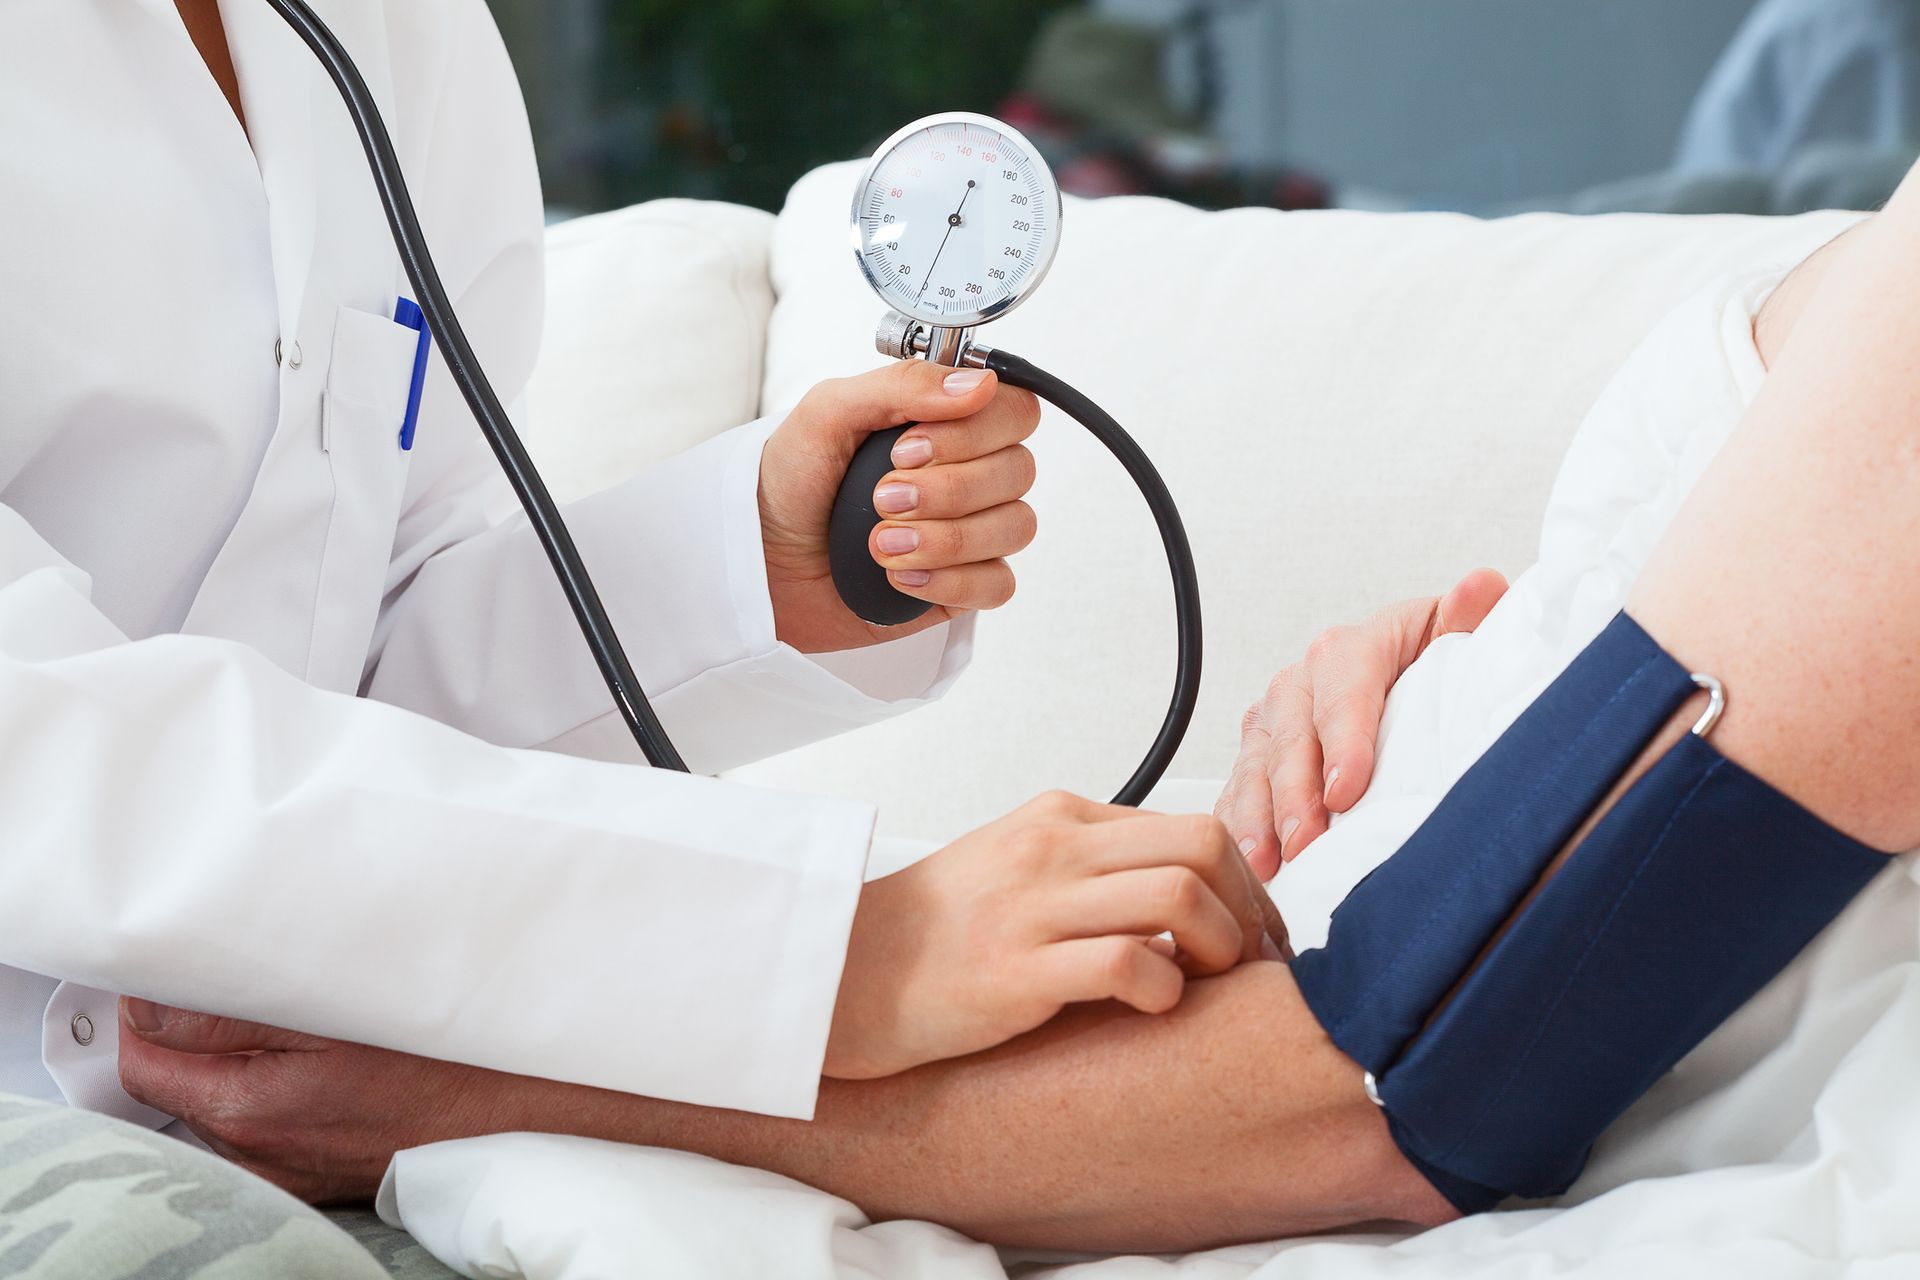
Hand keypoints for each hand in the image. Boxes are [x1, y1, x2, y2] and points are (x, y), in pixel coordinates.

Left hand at [118, 1000, 516, 1203]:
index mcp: (245, 1107)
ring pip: (212, 1109)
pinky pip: (251, 1135)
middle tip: (235, 994)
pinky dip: (257, 1098)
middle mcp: (250, 1152)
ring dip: (225, 1068)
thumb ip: (230, 1017)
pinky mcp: (301, 1180)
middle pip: (175, 1086)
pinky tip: (301, 1073)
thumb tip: (153, 1009)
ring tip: (281, 1031)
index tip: (171, 982)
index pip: (144, 1062)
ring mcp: (275, 1172)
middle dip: (187, 1038)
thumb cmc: (430, 1062)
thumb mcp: (329, 1018)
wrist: (499, 1119)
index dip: (147, 1015)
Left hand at [759, 362, 1040, 652]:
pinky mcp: (963, 587)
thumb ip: (900, 387)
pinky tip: (901, 576)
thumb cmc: (789, 484)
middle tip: (882, 498)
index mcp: (946, 422)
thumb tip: (979, 384)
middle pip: (1019, 470)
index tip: (907, 448)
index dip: (974, 432)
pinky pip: (998, 584)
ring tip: (881, 544)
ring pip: (1015, 527)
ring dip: (946, 537)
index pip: (1015, 411)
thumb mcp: (826, 413)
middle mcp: (970, 472)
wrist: (759, 562)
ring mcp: (971, 532)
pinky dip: (952, 581)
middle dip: (948, 488)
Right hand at [824, 792, 1290, 1079]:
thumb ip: (1091, 867)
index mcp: (1059, 818)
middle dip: (1250, 910)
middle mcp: (1052, 849)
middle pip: (1203, 846)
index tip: (1256, 935)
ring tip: (1208, 985)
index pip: (1192, 825)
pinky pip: (1128, 964)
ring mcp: (1033, 907)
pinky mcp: (1016, 972)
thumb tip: (1182, 897)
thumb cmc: (933, 934)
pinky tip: (1153, 1008)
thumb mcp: (1016, 867)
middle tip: (1252, 964)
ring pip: (1179, 897)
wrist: (844, 972)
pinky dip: (1165, 989)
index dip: (1245, 884)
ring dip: (1221, 948)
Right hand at [1218, 569, 1508, 878]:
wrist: (1402, 673)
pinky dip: (1239, 827)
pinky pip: (1237, 790)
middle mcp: (1300, 681)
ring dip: (1257, 817)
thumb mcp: (1454, 637)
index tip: (1346, 791)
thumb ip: (1468, 618)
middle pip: (1291, 739)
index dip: (1344, 743)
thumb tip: (1481, 586)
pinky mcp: (1257, 754)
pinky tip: (1246, 863)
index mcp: (1349, 649)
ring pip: (1255, 766)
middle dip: (1294, 795)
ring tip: (1266, 863)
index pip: (1342, 693)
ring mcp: (1272, 719)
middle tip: (1305, 843)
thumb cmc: (1430, 663)